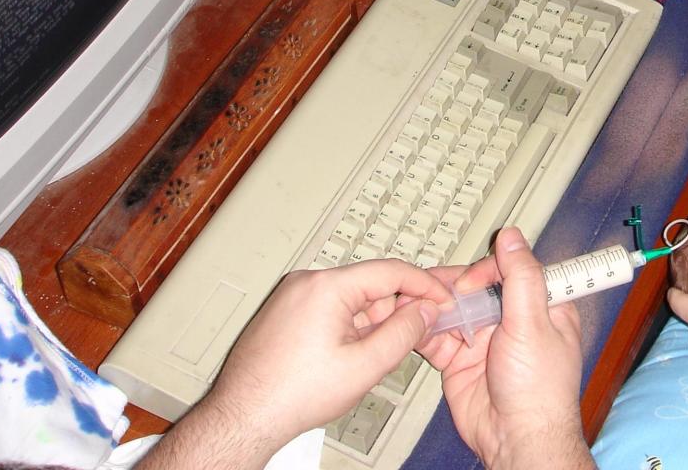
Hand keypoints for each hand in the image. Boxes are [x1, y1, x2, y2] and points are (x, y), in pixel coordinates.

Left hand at [198, 260, 449, 453]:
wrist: (244, 416)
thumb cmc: (291, 395)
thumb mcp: (364, 367)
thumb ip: (403, 333)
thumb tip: (424, 311)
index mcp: (326, 286)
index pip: (390, 271)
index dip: (424, 286)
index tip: (443, 299)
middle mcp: (306, 282)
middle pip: (370, 284)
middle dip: (394, 310)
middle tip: (411, 337)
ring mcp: (292, 295)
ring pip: (350, 298)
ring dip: (369, 323)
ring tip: (365, 360)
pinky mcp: (284, 311)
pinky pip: (329, 308)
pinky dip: (347, 327)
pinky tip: (345, 357)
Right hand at [422, 228, 592, 469]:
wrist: (516, 440)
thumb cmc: (539, 391)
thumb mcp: (533, 324)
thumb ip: (521, 278)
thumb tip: (513, 237)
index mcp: (540, 306)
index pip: (509, 270)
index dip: (486, 270)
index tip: (469, 281)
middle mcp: (512, 320)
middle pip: (476, 287)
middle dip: (451, 286)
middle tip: (427, 286)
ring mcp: (484, 340)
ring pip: (453, 309)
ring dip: (433, 305)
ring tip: (411, 300)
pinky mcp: (460, 360)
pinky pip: (437, 336)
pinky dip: (422, 329)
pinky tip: (409, 322)